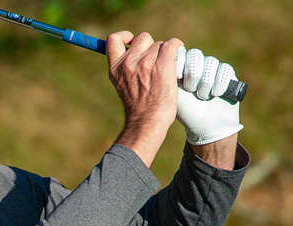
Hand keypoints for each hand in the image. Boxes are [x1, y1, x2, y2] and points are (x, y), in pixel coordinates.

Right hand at [107, 31, 183, 166]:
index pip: (114, 39)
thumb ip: (126, 70)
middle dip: (151, 47)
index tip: (132, 42)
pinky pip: (172, 45)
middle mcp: (129, 62)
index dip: (125, 36)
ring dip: (165, 53)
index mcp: (116, 68)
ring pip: (160, 44)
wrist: (147, 122)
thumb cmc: (139, 109)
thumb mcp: (123, 86)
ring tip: (166, 69)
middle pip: (143, 39)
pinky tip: (178, 54)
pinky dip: (177, 47)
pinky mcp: (162, 65)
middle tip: (156, 62)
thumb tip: (133, 56)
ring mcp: (146, 62)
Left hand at [175, 48, 243, 146]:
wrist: (207, 126)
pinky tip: (216, 94)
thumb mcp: (173, 93)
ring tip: (202, 96)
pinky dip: (220, 83)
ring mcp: (213, 68)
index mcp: (182, 67)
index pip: (181, 52)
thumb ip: (168, 75)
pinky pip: (225, 69)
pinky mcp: (227, 74)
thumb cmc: (187, 112)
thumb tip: (166, 57)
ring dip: (206, 82)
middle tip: (190, 90)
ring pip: (210, 62)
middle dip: (192, 74)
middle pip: (195, 54)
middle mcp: (197, 65)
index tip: (178, 78)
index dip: (180, 63)